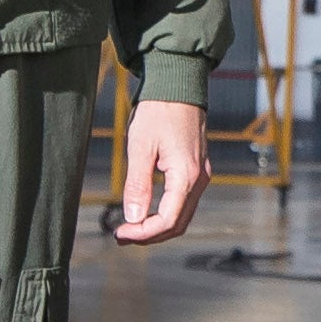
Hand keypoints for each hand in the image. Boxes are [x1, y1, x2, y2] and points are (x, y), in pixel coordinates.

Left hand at [111, 100, 211, 243]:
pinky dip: (165, 213)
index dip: (143, 233)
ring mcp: (201, 175)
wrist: (178, 85)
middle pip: (178, 224)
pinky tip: (146, 210)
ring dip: (157, 226)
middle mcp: (200, 179)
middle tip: (121, 236)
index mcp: (187, 176)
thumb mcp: (141, 147)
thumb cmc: (159, 112)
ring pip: (182, 215)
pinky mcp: (196, 170)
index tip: (119, 234)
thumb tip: (132, 218)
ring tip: (130, 227)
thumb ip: (138, 185)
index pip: (167, 220)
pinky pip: (183, 202)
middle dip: (149, 235)